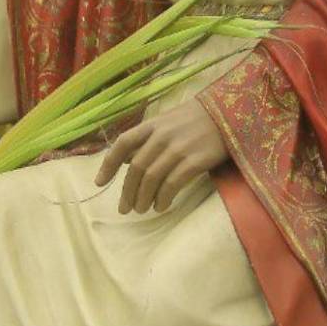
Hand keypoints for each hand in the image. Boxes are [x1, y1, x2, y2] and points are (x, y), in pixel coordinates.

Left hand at [94, 99, 229, 213]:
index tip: (99, 183)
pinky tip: (161, 206)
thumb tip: (125, 162)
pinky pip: (172, 184)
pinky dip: (163, 198)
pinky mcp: (196, 161)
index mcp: (152, 124)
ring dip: (143, 198)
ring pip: (152, 179)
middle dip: (127, 191)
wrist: (228, 115)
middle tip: (125, 208)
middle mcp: (162, 136)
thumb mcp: (166, 122)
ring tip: (142, 210)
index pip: (123, 143)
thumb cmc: (194, 120)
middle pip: (136, 168)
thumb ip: (146, 139)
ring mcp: (179, 148)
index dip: (108, 164)